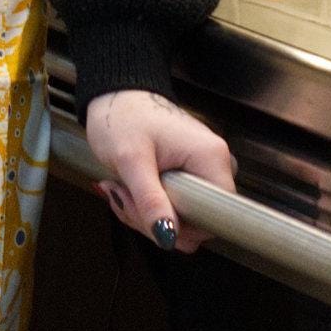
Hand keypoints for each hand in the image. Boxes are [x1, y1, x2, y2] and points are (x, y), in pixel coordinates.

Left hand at [83, 89, 235, 252]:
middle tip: (123, 197)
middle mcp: (215, 164)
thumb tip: (168, 236)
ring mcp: (202, 170)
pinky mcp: (189, 174)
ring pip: (182, 217)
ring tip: (122, 188)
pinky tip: (130, 189)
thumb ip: (150, 200)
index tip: (150, 215)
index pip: (215, 218)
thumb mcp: (131, 161)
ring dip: (146, 213)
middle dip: (154, 219)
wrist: (115, 95)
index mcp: (211, 158)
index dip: (182, 227)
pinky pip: (175, 205)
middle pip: (197, 221)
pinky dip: (149, 205)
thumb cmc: (123, 117)